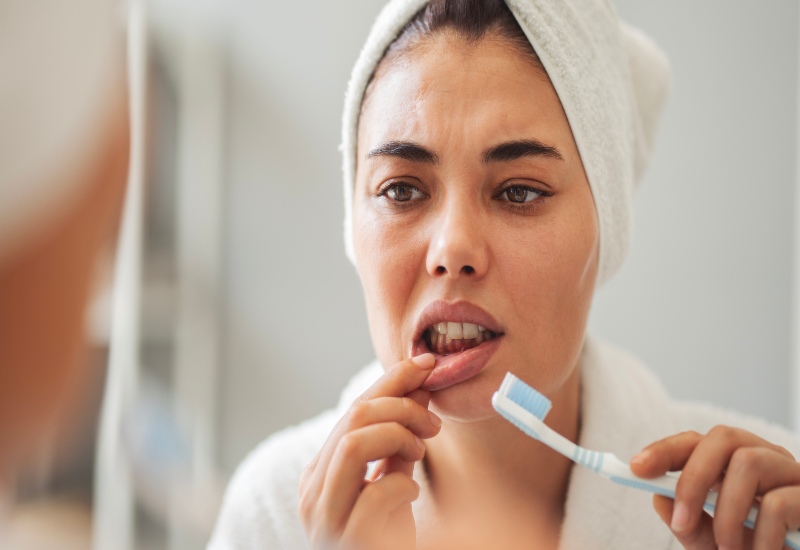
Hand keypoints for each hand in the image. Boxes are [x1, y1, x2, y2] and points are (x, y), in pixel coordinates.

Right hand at [298, 353, 440, 549]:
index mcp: (319, 473)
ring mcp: (325, 518)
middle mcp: (313, 491)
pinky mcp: (348, 541)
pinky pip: (378, 493)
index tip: (426, 363)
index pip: (353, 411)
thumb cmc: (385, 540)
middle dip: (402, 406)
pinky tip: (411, 495)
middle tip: (433, 421)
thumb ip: (399, 444)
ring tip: (420, 450)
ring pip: (356, 443)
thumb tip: (418, 390)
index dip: (392, 381)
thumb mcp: (392, 485)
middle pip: (355, 419)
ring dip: (399, 435)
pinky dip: (404, 484)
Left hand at [631, 426, 799, 548]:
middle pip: (723, 438)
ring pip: (749, 462)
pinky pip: (778, 503)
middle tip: (681, 522)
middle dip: (693, 478)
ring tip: (727, 549)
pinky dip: (761, 535)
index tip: (636, 468)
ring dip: (728, 512)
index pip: (696, 441)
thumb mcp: (713, 542)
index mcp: (736, 463)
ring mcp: (792, 473)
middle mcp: (765, 457)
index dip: (665, 449)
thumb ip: (688, 523)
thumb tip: (658, 498)